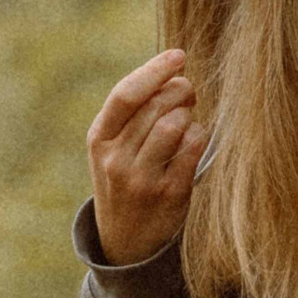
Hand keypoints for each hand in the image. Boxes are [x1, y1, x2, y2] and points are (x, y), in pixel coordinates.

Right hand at [87, 48, 205, 265]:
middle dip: (179, 89)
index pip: (126, 94)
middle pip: (156, 105)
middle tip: (188, 90)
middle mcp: (116, 159)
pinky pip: (193, 147)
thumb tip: (173, 71)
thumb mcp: (112, 147)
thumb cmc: (124, 178)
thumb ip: (133, 112)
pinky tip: (194, 139)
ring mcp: (142, 179)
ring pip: (175, 124)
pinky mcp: (170, 194)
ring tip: (187, 116)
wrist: (125, 243)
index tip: (178, 54)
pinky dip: (199, 135)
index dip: (154, 70)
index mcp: (99, 139)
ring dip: (188, 113)